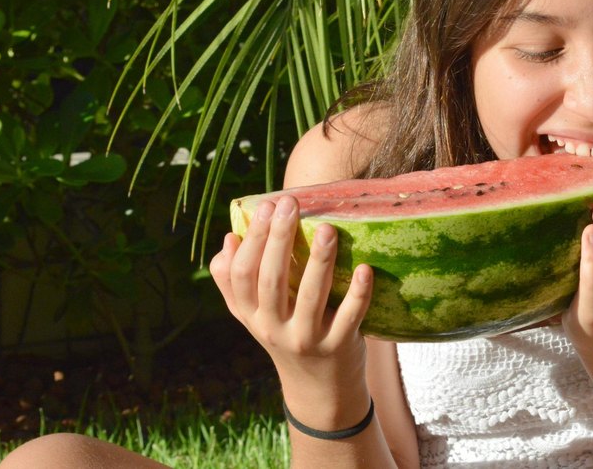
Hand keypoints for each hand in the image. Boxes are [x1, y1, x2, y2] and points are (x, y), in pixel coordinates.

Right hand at [210, 195, 373, 409]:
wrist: (318, 390)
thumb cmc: (287, 336)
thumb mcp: (254, 316)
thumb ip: (234, 282)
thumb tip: (228, 238)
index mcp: (251, 315)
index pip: (242, 274)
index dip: (252, 239)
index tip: (265, 205)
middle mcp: (273, 328)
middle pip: (271, 280)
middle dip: (279, 239)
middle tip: (290, 203)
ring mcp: (306, 339)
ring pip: (310, 296)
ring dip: (319, 261)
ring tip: (328, 229)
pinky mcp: (338, 346)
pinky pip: (349, 317)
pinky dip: (358, 294)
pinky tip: (364, 269)